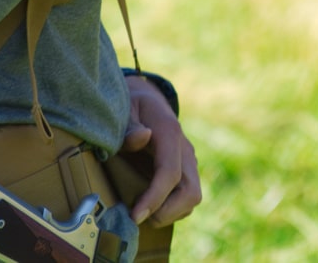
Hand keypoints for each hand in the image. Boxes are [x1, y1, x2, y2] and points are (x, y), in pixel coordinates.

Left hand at [117, 74, 201, 225]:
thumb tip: (142, 137)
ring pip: (192, 197)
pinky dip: (171, 208)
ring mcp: (188, 161)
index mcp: (169, 132)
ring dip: (170, 213)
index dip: (154, 198)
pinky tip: (148, 205)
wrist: (147, 99)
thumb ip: (129, 125)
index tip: (135, 215)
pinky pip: (186, 197)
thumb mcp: (126, 107)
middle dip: (167, 212)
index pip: (170, 172)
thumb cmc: (132, 105)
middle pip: (191, 191)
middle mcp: (184, 150)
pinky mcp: (185, 171)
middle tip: (138, 217)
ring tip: (142, 212)